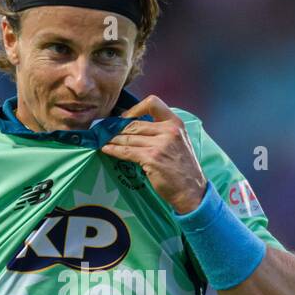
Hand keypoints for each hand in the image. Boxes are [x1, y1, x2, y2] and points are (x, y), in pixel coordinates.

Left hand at [99, 95, 207, 214]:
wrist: (191, 191)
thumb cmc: (183, 168)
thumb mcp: (178, 142)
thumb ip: (162, 131)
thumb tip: (135, 126)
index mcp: (175, 123)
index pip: (152, 103)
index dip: (134, 109)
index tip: (124, 118)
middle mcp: (169, 130)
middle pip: (135, 124)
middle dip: (117, 128)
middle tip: (105, 131)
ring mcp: (160, 144)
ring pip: (128, 137)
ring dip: (112, 139)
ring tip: (103, 140)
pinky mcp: (151, 158)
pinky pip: (127, 152)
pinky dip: (114, 150)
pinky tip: (106, 150)